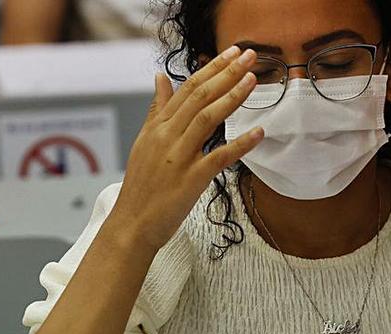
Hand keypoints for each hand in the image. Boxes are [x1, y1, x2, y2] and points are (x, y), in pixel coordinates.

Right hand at [113, 46, 264, 248]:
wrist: (132, 223)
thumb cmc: (142, 185)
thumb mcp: (145, 141)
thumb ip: (156, 109)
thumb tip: (160, 78)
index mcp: (158, 126)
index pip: (187, 88)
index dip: (211, 68)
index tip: (232, 53)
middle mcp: (167, 136)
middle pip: (199, 97)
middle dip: (226, 73)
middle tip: (249, 55)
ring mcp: (179, 157)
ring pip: (207, 119)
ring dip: (232, 97)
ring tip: (252, 80)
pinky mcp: (191, 179)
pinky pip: (219, 157)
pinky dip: (240, 144)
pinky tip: (258, 133)